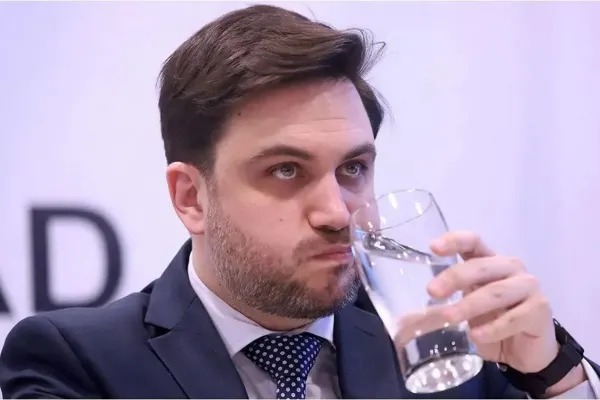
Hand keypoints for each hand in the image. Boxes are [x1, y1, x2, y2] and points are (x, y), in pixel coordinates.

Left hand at [425, 231, 557, 372]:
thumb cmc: (491, 325)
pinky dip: (493, 327)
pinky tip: (476, 335)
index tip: (433, 247)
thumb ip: (434, 315)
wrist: (526, 354)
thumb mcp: (461, 316)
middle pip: (481, 265)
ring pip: (496, 291)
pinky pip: (515, 316)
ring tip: (449, 318)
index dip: (455, 241)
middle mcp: (510, 269)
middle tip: (431, 292)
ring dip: (470, 305)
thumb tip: (400, 322)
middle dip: (454, 277)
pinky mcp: (540, 310)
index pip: (473, 242)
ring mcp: (528, 287)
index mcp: (489, 262)